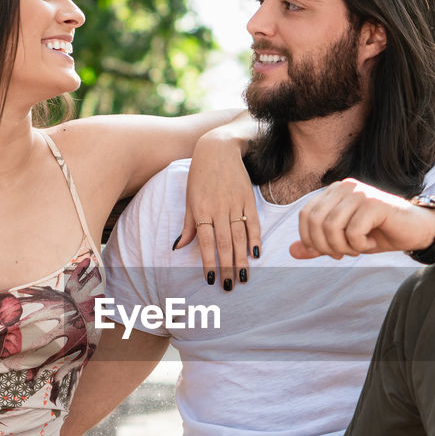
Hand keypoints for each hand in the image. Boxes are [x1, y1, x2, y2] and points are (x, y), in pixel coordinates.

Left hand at [178, 119, 260, 289]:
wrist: (218, 149)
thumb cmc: (199, 176)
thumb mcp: (190, 199)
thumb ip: (187, 225)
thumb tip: (178, 248)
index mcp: (202, 210)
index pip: (206, 243)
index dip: (209, 262)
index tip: (210, 280)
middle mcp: (219, 209)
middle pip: (224, 244)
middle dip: (226, 267)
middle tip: (229, 286)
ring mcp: (235, 203)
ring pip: (239, 237)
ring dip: (241, 259)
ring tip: (243, 277)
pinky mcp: (248, 198)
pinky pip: (252, 222)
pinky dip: (255, 238)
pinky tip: (256, 254)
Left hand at [290, 179, 434, 259]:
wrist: (415, 231)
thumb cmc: (379, 234)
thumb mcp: (343, 242)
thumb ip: (318, 245)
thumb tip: (291, 251)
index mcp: (334, 191)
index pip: (305, 215)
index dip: (311, 239)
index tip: (331, 252)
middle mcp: (344, 187)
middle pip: (315, 221)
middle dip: (326, 246)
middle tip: (344, 253)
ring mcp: (359, 192)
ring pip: (331, 227)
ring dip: (344, 247)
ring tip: (359, 247)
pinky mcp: (374, 203)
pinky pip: (353, 231)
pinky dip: (360, 245)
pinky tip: (372, 242)